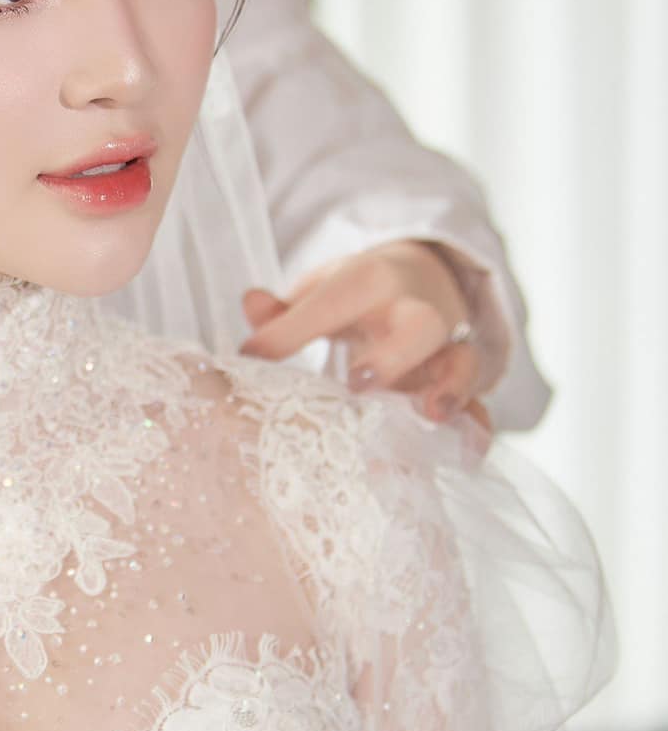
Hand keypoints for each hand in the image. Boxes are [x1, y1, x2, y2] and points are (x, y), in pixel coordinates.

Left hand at [239, 240, 494, 447]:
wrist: (426, 277)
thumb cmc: (360, 294)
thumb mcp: (323, 291)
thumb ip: (284, 309)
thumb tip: (250, 302)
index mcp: (373, 281)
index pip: (334, 301)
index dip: (291, 328)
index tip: (252, 356)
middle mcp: (417, 311)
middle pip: (420, 324)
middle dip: (394, 354)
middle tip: (358, 382)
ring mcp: (446, 347)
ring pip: (462, 361)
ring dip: (451, 388)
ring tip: (433, 416)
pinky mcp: (463, 379)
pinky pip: (480, 403)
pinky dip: (476, 425)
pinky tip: (468, 452)